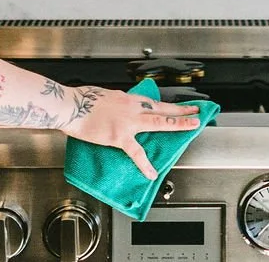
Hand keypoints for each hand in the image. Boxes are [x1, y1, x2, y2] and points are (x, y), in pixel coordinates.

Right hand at [62, 87, 201, 178]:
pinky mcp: (119, 136)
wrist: (71, 106)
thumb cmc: (82, 99)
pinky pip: (136, 152)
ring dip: (177, 123)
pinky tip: (152, 172)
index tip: (182, 106)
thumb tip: (124, 108)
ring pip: (158, 122)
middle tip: (197, 113)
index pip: (154, 102)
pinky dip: (145, 164)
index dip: (170, 105)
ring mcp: (128, 122)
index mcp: (128, 99)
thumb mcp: (106, 96)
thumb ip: (119, 103)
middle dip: (182, 111)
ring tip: (191, 127)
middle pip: (162, 109)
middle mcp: (132, 107)